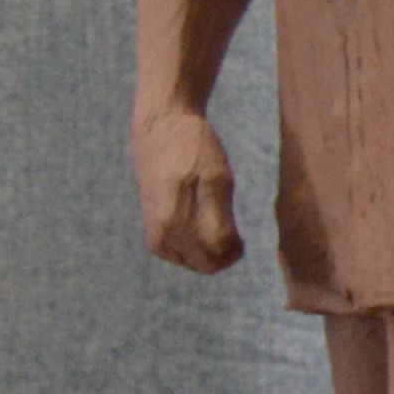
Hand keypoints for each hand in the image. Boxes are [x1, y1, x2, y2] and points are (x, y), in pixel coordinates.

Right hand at [139, 106, 241, 274]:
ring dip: (211, 252)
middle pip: (207, 265)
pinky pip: (181, 256)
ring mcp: (154, 234)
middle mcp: (163, 231)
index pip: (219, 256)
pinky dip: (196, 249)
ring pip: (195, 263)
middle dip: (225, 254)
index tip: (243, 233)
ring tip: (216, 224)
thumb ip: (221, 220)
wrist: (161, 129)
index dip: (237, 248)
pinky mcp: (151, 233)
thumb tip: (227, 251)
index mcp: (178, 219)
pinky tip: (202, 229)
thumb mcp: (219, 179)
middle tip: (234, 231)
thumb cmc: (195, 150)